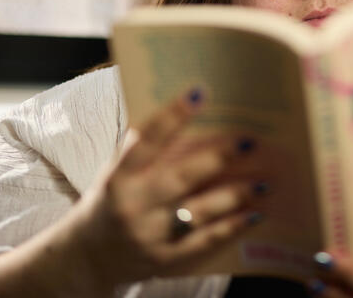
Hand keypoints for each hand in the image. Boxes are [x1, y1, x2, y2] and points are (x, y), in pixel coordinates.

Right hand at [71, 87, 263, 287]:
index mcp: (119, 177)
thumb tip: (185, 110)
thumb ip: (143, 147)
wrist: (88, 256)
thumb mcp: (115, 171)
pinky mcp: (165, 260)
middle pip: (180, 178)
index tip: (200, 92)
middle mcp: (133, 206)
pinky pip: (204, 242)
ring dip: (235, 195)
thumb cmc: (110, 199)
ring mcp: (149, 236)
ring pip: (199, 212)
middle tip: (248, 142)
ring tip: (264, 182)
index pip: (146, 141)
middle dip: (217, 158)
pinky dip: (231, 228)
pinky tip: (254, 215)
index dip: (173, 116)